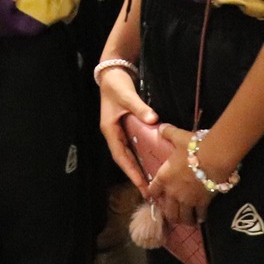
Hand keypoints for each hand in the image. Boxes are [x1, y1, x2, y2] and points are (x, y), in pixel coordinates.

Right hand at [97, 66, 156, 190]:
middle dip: (135, 175)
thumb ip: (140, 108)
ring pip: (129, 154)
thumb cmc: (116, 84)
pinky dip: (141, 155)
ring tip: (151, 182)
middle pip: (125, 159)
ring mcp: (119, 131)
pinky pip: (133, 145)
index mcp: (110, 130)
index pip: (120, 156)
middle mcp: (114, 134)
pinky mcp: (126, 126)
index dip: (131, 171)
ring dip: (138, 167)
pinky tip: (151, 162)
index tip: (141, 184)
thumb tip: (153, 120)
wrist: (113, 71)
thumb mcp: (127, 95)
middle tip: (149, 191)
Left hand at [145, 123, 212, 226]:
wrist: (212, 158)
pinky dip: (199, 218)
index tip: (153, 197)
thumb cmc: (192, 147)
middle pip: (167, 210)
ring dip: (183, 220)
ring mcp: (187, 200)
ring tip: (186, 221)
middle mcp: (173, 192)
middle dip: (169, 214)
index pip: (153, 190)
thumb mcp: (178, 137)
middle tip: (172, 215)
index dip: (152, 194)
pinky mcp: (202, 203)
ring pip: (182, 217)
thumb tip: (161, 127)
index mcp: (164, 177)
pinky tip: (200, 219)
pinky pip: (199, 215)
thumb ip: (168, 133)